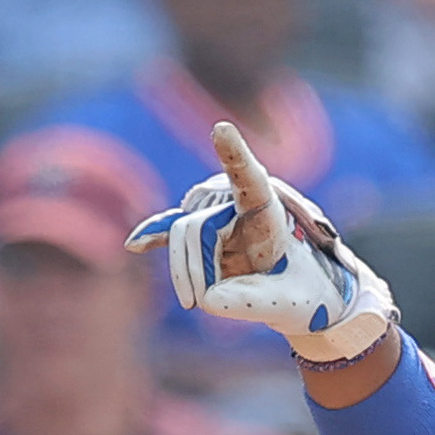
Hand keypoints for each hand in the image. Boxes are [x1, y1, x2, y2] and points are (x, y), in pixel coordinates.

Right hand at [129, 122, 401, 364]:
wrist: (292, 289)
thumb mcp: (286, 304)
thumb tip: (207, 300)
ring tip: (204, 295)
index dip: (234, 155)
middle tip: (202, 303)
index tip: (222, 130)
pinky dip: (154, 234)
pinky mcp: (200, 226)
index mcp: (268, 210)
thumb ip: (251, 302)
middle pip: (196, 227)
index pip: (249, 178)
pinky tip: (135, 245)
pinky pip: (169, 227)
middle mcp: (238, 198)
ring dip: (184, 271)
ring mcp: (216, 210)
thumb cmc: (299, 291)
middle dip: (193, 269)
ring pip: (180, 234)